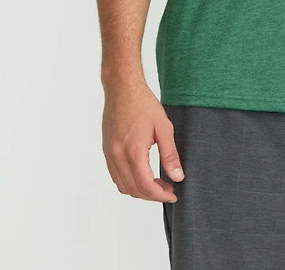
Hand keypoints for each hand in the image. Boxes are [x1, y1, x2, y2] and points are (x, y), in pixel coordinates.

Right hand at [102, 80, 184, 202]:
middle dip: (152, 195)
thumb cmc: (143, 104)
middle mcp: (118, 156)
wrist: (122, 89)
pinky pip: (116, 176)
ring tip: (157, 183)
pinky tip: (142, 175)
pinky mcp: (107, 151)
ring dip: (140, 190)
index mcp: (133, 150)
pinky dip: (129, 182)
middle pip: (134, 189)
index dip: (160, 195)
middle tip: (168, 188)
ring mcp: (110, 154)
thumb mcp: (163, 127)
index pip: (145, 185)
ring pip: (123, 186)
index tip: (173, 195)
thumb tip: (178, 176)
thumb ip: (170, 154)